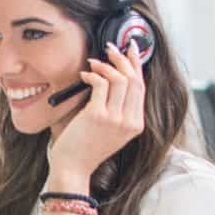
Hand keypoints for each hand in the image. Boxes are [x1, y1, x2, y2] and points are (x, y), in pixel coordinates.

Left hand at [47, 41, 145, 191]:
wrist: (73, 167)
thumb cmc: (86, 146)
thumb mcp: (111, 129)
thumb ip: (118, 108)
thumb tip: (114, 75)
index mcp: (136, 124)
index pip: (142, 87)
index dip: (137, 65)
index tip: (132, 49)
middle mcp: (130, 121)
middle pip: (134, 80)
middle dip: (123, 58)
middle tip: (111, 48)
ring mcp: (115, 119)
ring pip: (120, 79)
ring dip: (106, 65)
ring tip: (94, 63)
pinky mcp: (98, 116)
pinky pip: (101, 84)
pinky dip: (93, 74)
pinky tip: (84, 75)